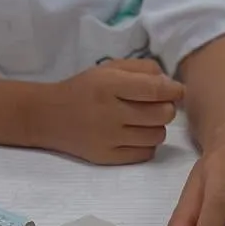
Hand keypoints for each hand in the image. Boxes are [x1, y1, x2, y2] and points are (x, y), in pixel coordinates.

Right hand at [30, 58, 184, 164]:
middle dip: (166, 108)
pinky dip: (146, 144)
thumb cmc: (85, 88)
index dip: (174, 90)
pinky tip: (135, 134)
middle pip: (162, 115)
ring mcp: (108, 138)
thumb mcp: (109, 68)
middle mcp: (109, 113)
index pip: (156, 90)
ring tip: (143, 120)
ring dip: (156, 126)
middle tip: (156, 105)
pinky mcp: (107, 157)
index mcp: (109, 85)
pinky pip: (146, 153)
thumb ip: (143, 69)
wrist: (48, 116)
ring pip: (158, 136)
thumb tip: (171, 84)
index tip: (176, 90)